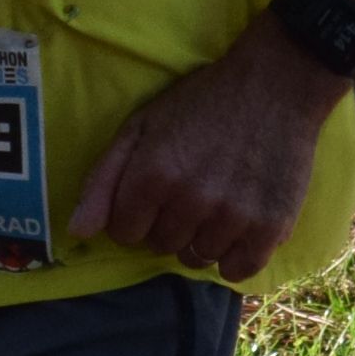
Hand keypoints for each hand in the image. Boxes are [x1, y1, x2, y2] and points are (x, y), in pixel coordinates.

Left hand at [69, 20, 345, 279]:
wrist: (276, 84)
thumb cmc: (202, 103)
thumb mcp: (142, 126)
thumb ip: (104, 179)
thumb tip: (78, 232)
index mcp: (153, 174)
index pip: (124, 234)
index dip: (136, 214)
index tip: (156, 194)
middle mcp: (191, 200)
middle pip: (161, 247)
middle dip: (168, 224)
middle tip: (191, 190)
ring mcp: (233, 216)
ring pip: (198, 258)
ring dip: (201, 238)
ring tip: (217, 202)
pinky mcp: (271, 227)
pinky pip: (237, 271)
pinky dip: (233, 256)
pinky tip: (237, 227)